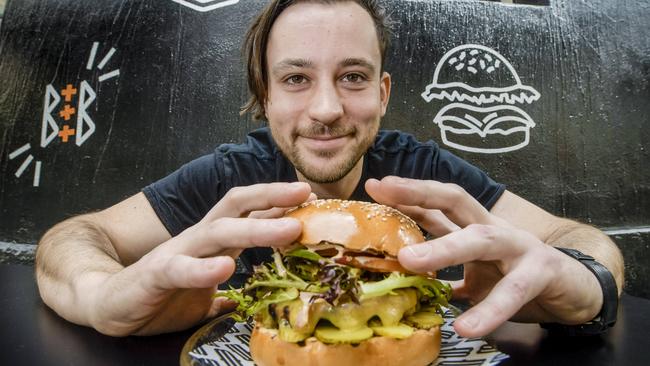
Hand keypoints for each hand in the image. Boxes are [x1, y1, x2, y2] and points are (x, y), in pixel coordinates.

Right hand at [88, 182, 311, 335]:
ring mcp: (177, 253)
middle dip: (272, 198)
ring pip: (218, 232)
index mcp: (213, 241)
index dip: (279, 204)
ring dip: (256, 230)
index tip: (312, 199)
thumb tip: (257, 295)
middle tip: (305, 194)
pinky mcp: (155, 274)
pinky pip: (180, 269)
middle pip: (237, 207)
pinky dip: (203, 269)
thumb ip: (232, 287)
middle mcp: (198, 238)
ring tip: (288, 231)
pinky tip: (225, 269)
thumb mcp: (207, 287)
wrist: (108, 302)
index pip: (248, 212)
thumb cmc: (161, 293)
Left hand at [365, 176, 602, 337]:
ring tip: (411, 262)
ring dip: (444, 248)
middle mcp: (494, 229)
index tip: (375, 187)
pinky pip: (513, 290)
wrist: (575, 291)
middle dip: (419, 192)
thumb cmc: (518, 277)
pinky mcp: (542, 271)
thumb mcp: (474, 270)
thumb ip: (444, 267)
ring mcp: (520, 246)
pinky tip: (466, 324)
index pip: (439, 204)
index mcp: (476, 228)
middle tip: (384, 190)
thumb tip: (399, 271)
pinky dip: (489, 310)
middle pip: (456, 200)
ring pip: (480, 238)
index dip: (408, 194)